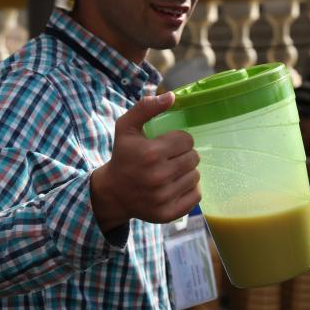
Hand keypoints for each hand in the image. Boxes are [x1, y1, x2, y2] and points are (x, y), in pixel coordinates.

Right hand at [91, 92, 200, 230]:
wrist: (112, 193)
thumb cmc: (123, 156)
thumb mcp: (126, 128)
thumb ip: (145, 108)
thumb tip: (171, 96)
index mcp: (150, 153)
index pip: (187, 139)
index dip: (179, 140)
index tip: (167, 144)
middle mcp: (158, 176)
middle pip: (194, 158)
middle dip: (184, 155)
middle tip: (170, 159)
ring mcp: (164, 197)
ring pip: (196, 176)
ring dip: (187, 172)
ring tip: (171, 172)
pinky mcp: (168, 213)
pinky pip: (196, 196)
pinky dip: (189, 190)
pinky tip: (175, 186)